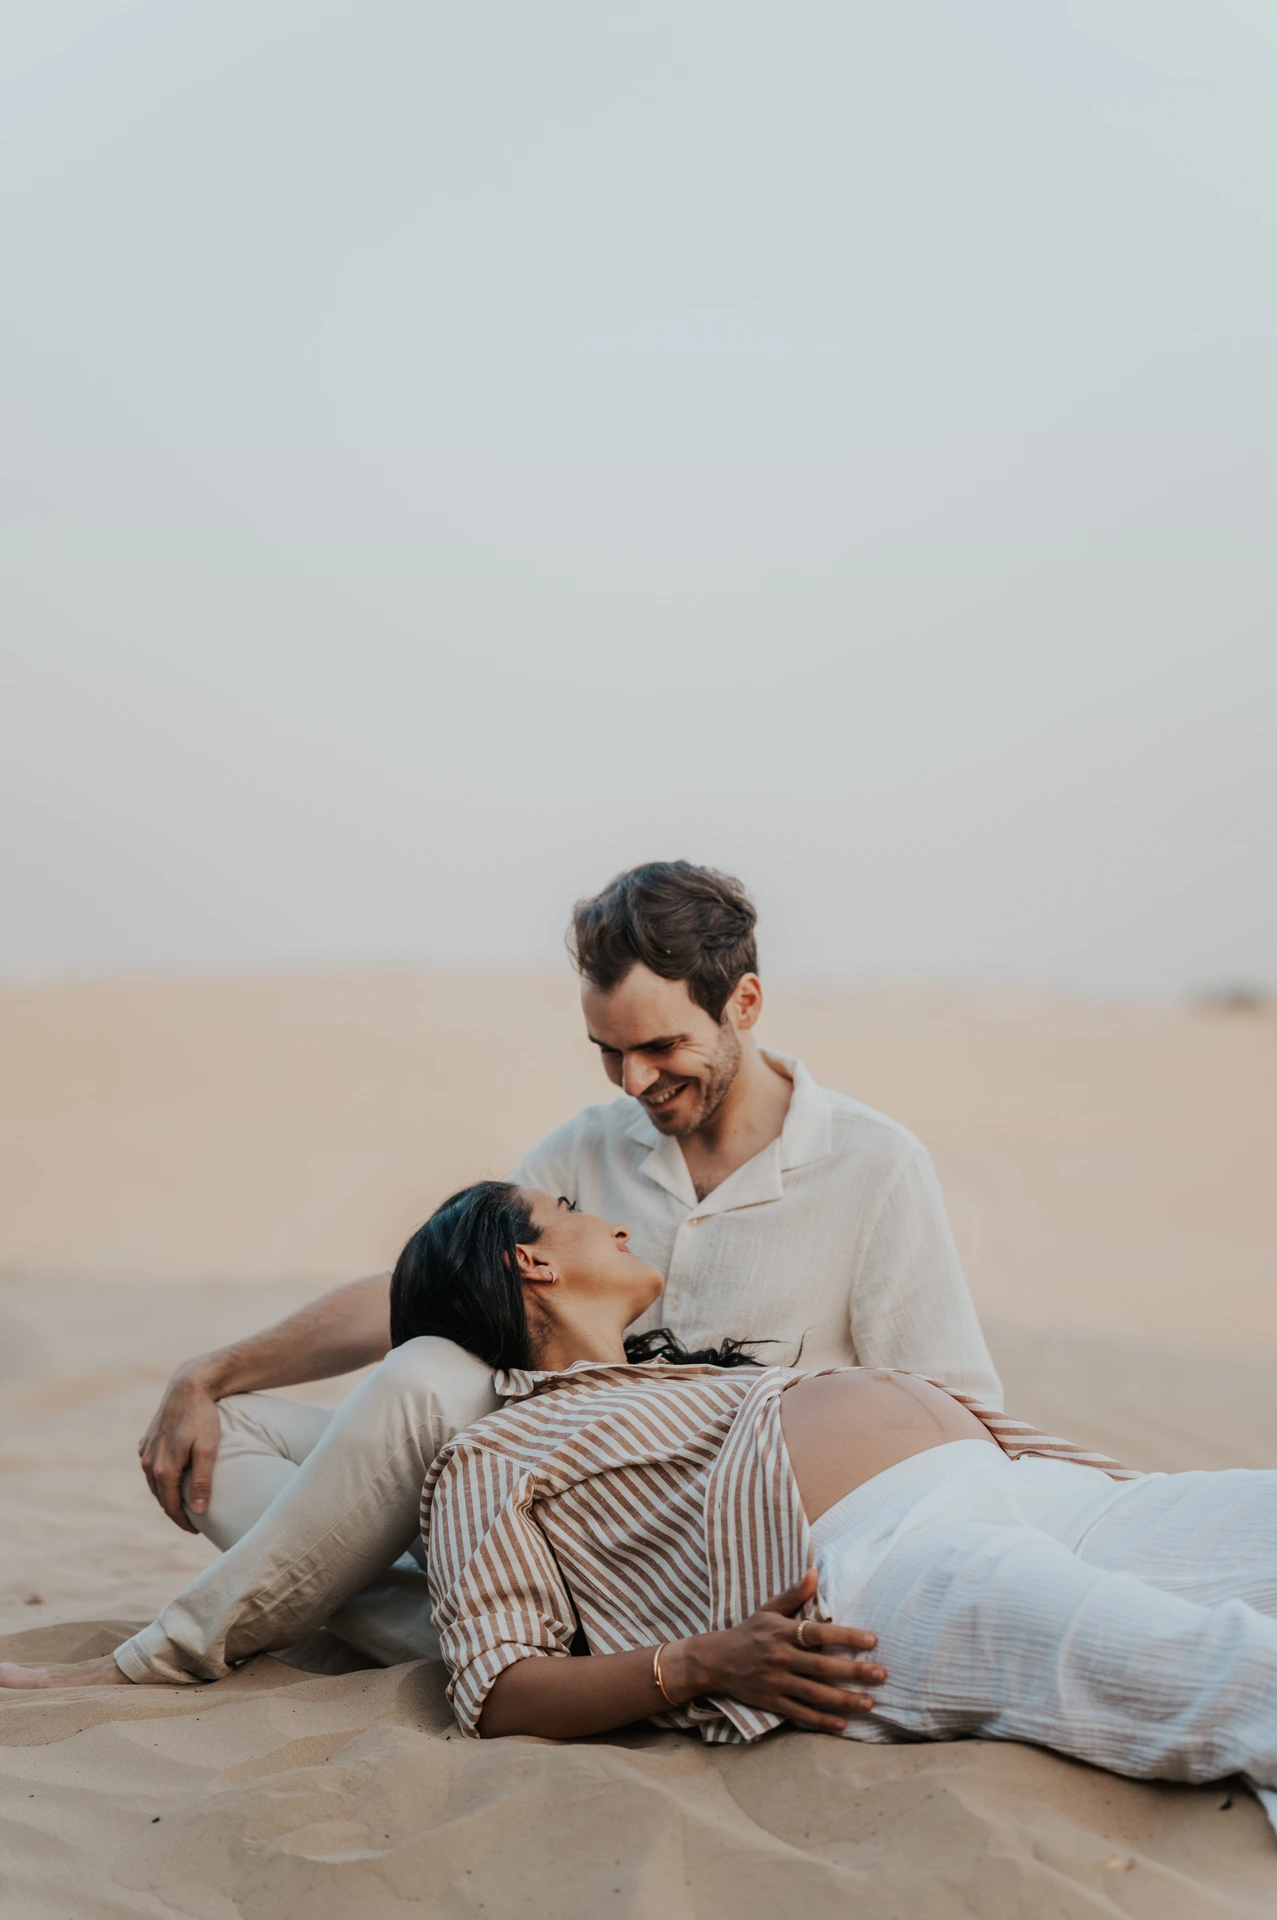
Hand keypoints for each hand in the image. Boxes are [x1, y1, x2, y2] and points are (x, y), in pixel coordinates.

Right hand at [137, 1364, 223, 1531]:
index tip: (197, 1530)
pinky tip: (173, 1479)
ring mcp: (145, 1451)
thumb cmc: (202, 1417)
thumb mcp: (208, 1450)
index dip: (184, 1522)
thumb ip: (202, 1481)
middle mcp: (148, 1463)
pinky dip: (162, 1478)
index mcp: (162, 1470)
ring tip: (185, 1503)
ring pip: (155, 1483)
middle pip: (161, 1497)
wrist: (188, 1386)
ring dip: (168, 1495)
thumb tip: (199, 1512)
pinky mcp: (147, 1441)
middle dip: (176, 1511)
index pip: (171, 1506)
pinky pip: (152, 1467)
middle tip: (194, 1521)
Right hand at [672, 1569, 884, 1732]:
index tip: (872, 1640)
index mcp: (783, 1633)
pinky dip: (821, 1719)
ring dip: (843, 1699)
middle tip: (881, 1675)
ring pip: (814, 1693)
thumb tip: (815, 1572)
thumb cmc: (749, 1632)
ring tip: (870, 1704)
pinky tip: (843, 1723)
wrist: (716, 1661)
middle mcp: (780, 1658)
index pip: (819, 1634)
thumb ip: (795, 1595)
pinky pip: (800, 1713)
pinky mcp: (772, 1702)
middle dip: (853, 1672)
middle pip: (822, 1667)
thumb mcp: (769, 1610)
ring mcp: (776, 1682)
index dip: (846, 1637)